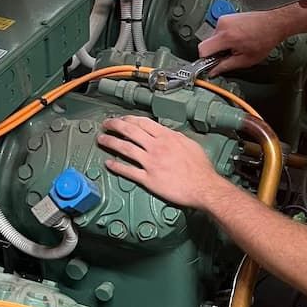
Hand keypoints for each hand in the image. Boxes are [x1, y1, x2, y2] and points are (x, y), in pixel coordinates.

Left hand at [99, 117, 221, 209]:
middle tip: (106, 124)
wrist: (204, 187)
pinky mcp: (149, 179)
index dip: (129, 119)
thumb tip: (168, 133)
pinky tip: (109, 163)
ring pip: (125, 149)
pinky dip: (117, 167)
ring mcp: (151, 163)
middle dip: (115, 125)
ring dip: (111, 142)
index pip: (142, 122)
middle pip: (130, 131)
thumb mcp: (191, 144)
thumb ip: (176, 137)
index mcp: (167, 137)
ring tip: (102, 140)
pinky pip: (129, 171)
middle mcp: (156, 148)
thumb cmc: (201, 169)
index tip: (122, 118)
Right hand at [198, 11, 284, 73]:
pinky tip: (238, 39)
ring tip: (238, 46)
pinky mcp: (227, 16)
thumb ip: (226, 66)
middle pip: (208, 44)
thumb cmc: (264, 39)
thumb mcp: (246, 60)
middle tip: (231, 55)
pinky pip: (220, 31)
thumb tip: (214, 72)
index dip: (205, 60)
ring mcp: (224, 19)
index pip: (202, 49)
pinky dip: (226, 38)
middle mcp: (222, 25)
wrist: (273, 23)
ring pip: (214, 38)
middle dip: (217, 52)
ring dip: (223, 45)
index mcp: (226, 36)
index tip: (209, 64)